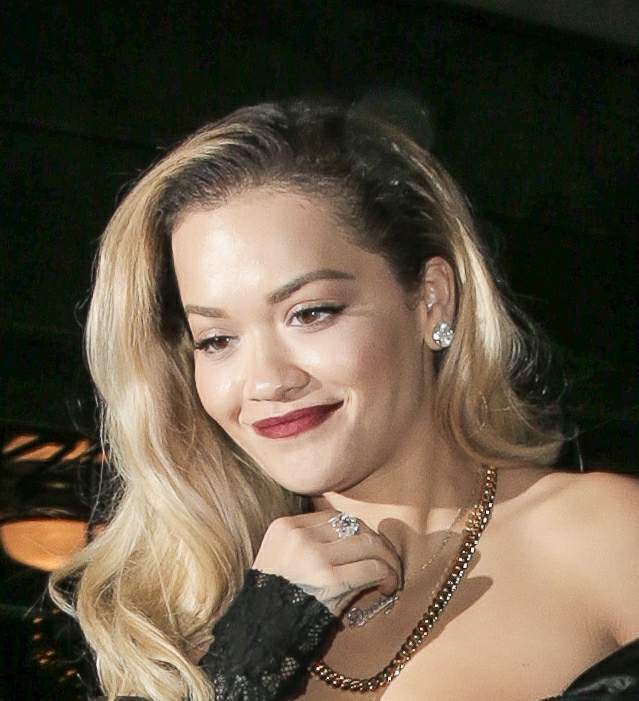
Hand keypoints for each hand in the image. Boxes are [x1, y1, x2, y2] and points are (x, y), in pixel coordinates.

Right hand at [252, 510, 402, 615]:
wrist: (260, 637)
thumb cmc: (276, 603)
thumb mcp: (281, 560)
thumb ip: (309, 544)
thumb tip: (356, 538)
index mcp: (285, 527)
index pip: (335, 517)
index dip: (357, 531)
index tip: (367, 548)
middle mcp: (298, 536)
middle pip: (354, 526)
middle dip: (377, 543)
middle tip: (388, 561)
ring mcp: (313, 556)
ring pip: (369, 544)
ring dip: (388, 559)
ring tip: (391, 575)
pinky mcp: (329, 580)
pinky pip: (373, 568)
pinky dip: (388, 576)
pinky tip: (387, 588)